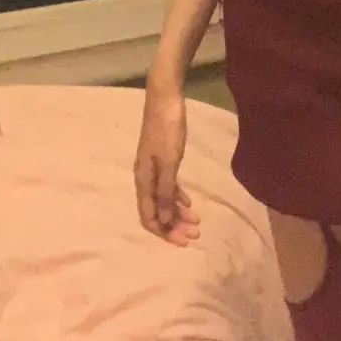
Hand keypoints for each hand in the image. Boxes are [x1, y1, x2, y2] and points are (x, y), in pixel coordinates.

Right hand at [133, 85, 200, 246]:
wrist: (165, 98)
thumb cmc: (167, 129)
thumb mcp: (169, 162)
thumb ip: (165, 192)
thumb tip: (161, 221)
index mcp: (143, 180)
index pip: (148, 217)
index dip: (164, 232)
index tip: (183, 242)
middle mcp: (144, 178)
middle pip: (156, 211)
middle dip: (173, 226)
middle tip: (195, 235)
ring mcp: (152, 169)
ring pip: (163, 200)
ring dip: (177, 214)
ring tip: (197, 223)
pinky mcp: (161, 159)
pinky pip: (167, 186)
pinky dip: (177, 197)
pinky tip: (189, 204)